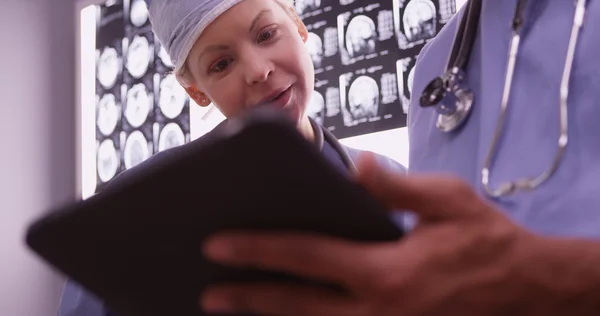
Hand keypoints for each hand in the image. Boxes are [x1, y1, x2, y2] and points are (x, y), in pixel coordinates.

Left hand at [199, 153, 547, 315]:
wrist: (525, 288)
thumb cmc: (486, 241)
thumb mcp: (447, 200)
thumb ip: (396, 185)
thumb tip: (357, 166)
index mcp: (385, 272)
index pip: (306, 258)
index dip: (258, 250)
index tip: (218, 245)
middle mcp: (378, 310)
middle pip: (296, 305)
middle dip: (249, 298)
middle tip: (208, 290)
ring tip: (235, 310)